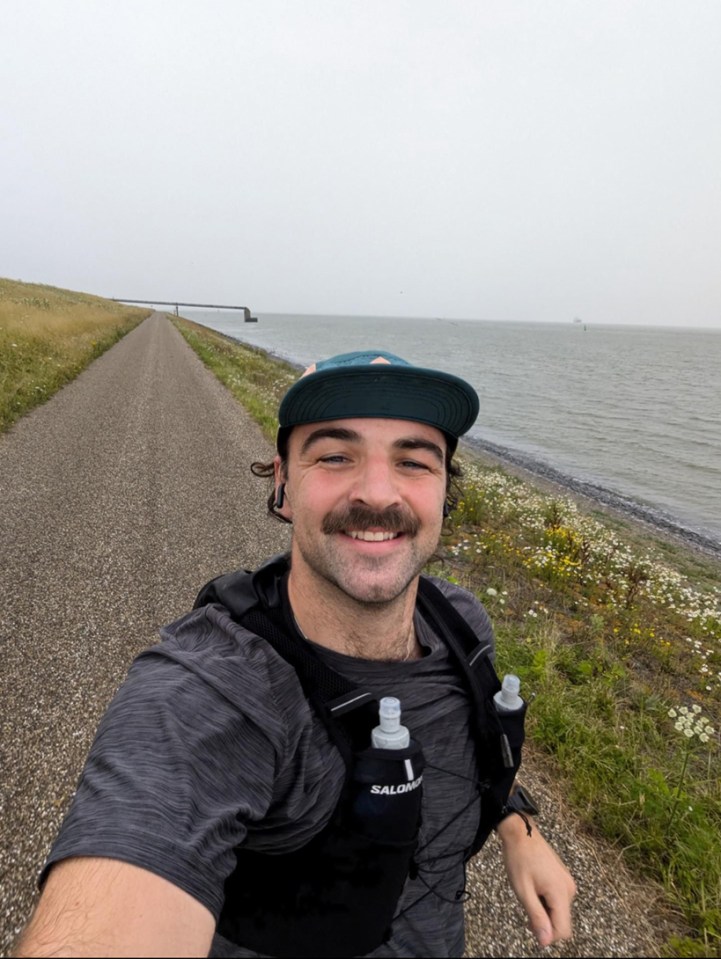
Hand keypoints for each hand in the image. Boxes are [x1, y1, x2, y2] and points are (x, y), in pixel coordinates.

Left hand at [497, 813, 576, 947]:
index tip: (530, 927)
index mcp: (561, 893)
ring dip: (544, 911)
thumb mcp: (523, 891)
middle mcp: (569, 889)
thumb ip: (536, 917)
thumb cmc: (518, 860)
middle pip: (561, 921)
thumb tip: (545, 942)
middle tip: (526, 908)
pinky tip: (534, 889)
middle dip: (544, 922)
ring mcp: (567, 882)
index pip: (563, 930)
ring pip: (559, 910)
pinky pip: (558, 899)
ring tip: (528, 895)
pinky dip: (546, 901)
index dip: (547, 936)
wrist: (520, 833)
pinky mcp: (563, 878)